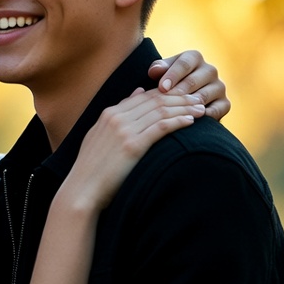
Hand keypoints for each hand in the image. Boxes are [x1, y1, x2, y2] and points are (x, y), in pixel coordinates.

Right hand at [64, 88, 202, 210]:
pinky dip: (178, 121)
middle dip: (181, 97)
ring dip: (184, 107)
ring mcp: (124, 130)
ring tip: (201, 109)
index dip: (167, 93)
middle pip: (155, 100)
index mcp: (108, 114)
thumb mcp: (100, 136)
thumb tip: (137, 92)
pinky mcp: (132, 145)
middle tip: (199, 98)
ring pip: (161, 111)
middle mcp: (116, 118)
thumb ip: (119, 115)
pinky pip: (161, 127)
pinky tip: (191, 121)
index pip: (144, 96)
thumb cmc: (92, 169)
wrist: (82, 190)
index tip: (184, 96)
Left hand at [149, 50, 229, 119]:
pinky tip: (190, 120)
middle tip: (166, 102)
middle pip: (193, 80)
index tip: (162, 88)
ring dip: (189, 105)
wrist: (183, 105)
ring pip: (203, 96)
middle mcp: (210, 70)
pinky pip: (216, 110)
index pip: (184, 63)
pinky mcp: (225, 104)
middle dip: (178, 92)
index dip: (172, 75)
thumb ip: (158, 69)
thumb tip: (155, 70)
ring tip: (176, 112)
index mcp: (194, 58)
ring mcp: (219, 87)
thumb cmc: (168, 85)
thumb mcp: (162, 74)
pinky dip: (203, 116)